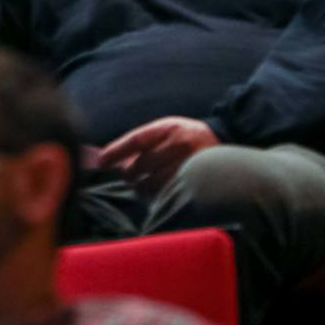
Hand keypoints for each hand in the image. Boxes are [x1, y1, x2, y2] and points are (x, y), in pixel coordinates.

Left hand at [98, 117, 217, 196]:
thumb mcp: (164, 130)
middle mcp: (180, 145)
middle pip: (142, 165)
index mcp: (169, 128)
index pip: (135, 140)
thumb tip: (105, 157)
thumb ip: (139, 142)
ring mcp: (190, 166)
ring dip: (142, 186)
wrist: (224, 144)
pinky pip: (168, 196)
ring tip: (144, 183)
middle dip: (129, 173)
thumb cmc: (185, 137)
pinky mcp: (198, 185)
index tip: (100, 161)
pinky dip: (157, 195)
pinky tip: (158, 191)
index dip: (115, 152)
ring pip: (153, 184)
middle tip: (128, 175)